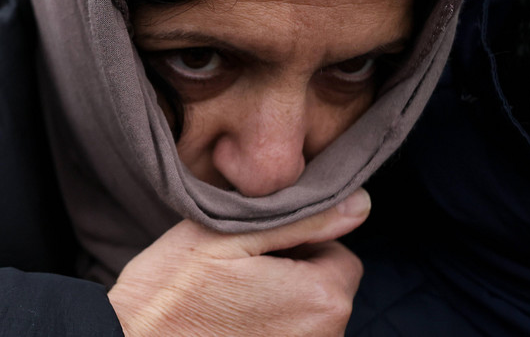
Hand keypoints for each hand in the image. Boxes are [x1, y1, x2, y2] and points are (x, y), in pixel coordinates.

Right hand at [108, 189, 370, 336]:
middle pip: (325, 289)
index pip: (339, 254)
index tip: (254, 249)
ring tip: (227, 301)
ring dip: (276, 305)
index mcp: (321, 298)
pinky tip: (226, 327)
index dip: (298, 244)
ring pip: (304, 318)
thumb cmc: (169, 292)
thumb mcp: (228, 236)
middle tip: (235, 273)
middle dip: (291, 276)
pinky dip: (262, 331)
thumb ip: (301, 219)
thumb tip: (360, 205)